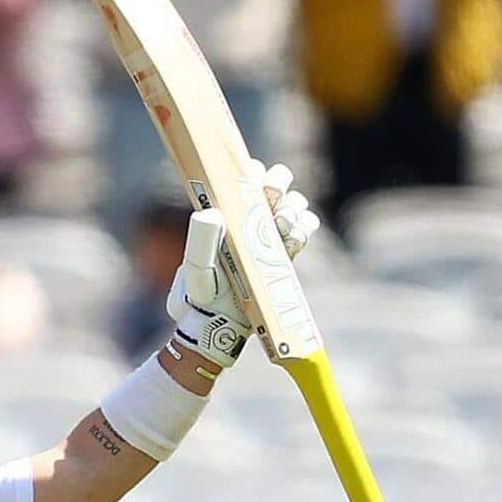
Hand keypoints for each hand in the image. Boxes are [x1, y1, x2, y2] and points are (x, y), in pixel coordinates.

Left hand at [166, 160, 318, 367]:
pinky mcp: (281, 257)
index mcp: (224, 219)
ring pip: (290, 209)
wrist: (216, 329)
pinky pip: (301, 234)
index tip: (253, 171)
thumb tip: (213, 213)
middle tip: (274, 193)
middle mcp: (246, 224)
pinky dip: (304, 228)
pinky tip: (298, 231)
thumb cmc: (198, 299)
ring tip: (284, 222)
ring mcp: (266, 240)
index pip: (239, 184)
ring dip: (293, 208)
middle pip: (271, 189)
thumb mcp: (196, 272)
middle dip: (277, 185)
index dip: (250, 172)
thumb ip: (202, 243)